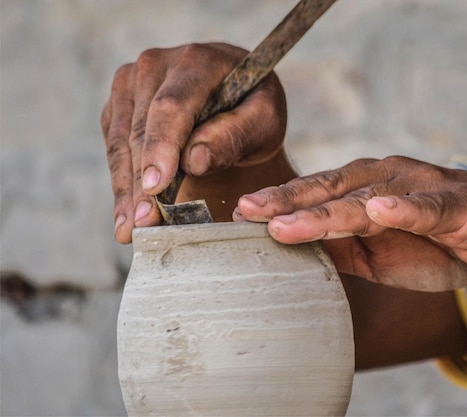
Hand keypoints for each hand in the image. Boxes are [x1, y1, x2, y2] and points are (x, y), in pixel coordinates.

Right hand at [101, 42, 287, 242]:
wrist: (238, 100)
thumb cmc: (255, 110)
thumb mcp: (263, 121)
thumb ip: (234, 136)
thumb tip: (194, 161)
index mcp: (198, 61)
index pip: (172, 107)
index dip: (161, 148)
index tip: (156, 188)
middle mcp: (157, 65)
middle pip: (141, 129)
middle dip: (141, 182)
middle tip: (143, 225)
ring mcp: (132, 82)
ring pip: (120, 142)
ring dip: (124, 190)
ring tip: (128, 230)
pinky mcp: (121, 104)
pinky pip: (113, 146)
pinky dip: (121, 182)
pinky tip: (127, 214)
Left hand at [235, 156, 466, 291]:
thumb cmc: (440, 242)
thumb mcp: (379, 251)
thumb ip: (341, 246)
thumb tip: (294, 250)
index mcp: (368, 188)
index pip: (315, 193)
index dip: (278, 203)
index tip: (239, 215)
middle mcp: (388, 180)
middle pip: (330, 189)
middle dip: (286, 201)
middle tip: (245, 212)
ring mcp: (421, 190)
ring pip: (367, 200)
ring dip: (326, 211)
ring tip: (287, 223)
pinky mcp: (456, 208)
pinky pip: (427, 209)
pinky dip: (404, 210)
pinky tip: (380, 211)